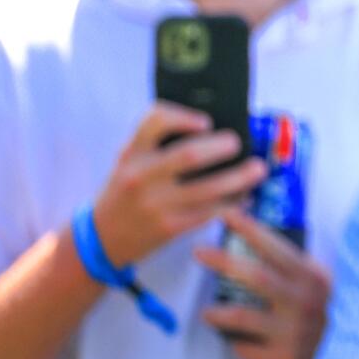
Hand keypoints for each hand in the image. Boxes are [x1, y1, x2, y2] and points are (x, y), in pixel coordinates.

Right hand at [90, 103, 264, 266]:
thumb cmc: (122, 194)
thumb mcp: (127, 163)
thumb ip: (155, 145)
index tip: (205, 122)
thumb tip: (208, 129)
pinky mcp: (170, 228)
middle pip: (188, 155)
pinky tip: (243, 198)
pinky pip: (209, 213)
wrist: (100, 240)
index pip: (153, 122)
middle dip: (219, 147)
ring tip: (257, 169)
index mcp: (131, 154)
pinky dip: (231, 204)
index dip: (182, 117)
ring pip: (208, 189)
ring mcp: (156, 205)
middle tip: (236, 143)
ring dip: (239, 178)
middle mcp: (141, 177)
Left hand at [196, 208, 331, 358]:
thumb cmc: (345, 316)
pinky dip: (240, 346)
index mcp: (312, 277)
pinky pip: (249, 350)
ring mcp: (292, 331)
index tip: (226, 214)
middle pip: (253, 276)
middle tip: (199, 252)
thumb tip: (270, 250)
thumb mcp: (330, 286)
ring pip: (242, 316)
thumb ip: (303, 271)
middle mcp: (301, 300)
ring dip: (219, 313)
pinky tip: (238, 343)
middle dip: (223, 261)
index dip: (249, 229)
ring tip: (206, 312)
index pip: (275, 247)